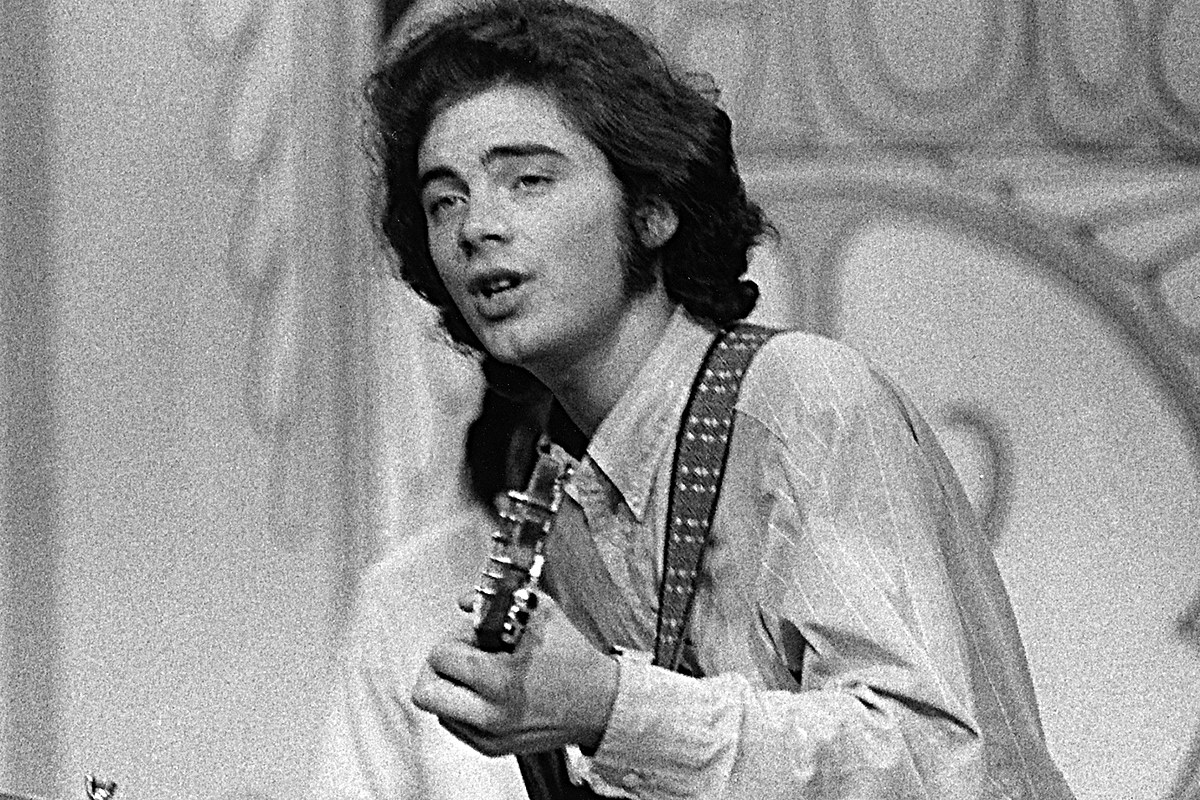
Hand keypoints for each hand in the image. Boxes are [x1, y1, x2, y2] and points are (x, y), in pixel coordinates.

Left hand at [411, 590, 618, 756]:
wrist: (600, 702)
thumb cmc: (573, 658)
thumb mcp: (540, 613)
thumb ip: (496, 600)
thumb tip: (463, 600)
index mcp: (501, 680)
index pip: (441, 657)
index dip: (456, 638)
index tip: (475, 637)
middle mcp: (491, 714)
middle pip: (426, 692)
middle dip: (439, 667)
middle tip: (461, 657)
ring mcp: (491, 736)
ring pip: (437, 709)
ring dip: (451, 686)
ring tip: (480, 675)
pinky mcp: (493, 748)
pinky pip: (455, 725)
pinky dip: (463, 706)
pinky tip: (488, 692)